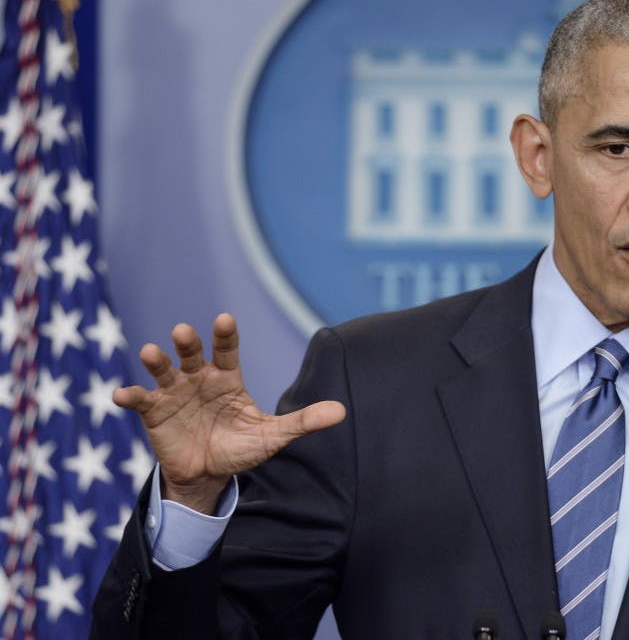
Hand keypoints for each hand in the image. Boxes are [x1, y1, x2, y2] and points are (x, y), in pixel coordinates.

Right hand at [113, 313, 345, 513]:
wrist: (208, 475)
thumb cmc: (241, 447)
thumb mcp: (273, 436)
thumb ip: (303, 421)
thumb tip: (342, 411)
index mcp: (228, 378)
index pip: (227, 350)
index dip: (226, 335)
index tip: (225, 319)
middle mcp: (199, 378)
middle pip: (193, 354)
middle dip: (188, 343)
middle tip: (184, 332)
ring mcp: (175, 393)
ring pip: (163, 371)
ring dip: (156, 361)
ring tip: (149, 353)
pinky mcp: (154, 412)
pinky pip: (140, 401)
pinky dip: (130, 396)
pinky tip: (120, 395)